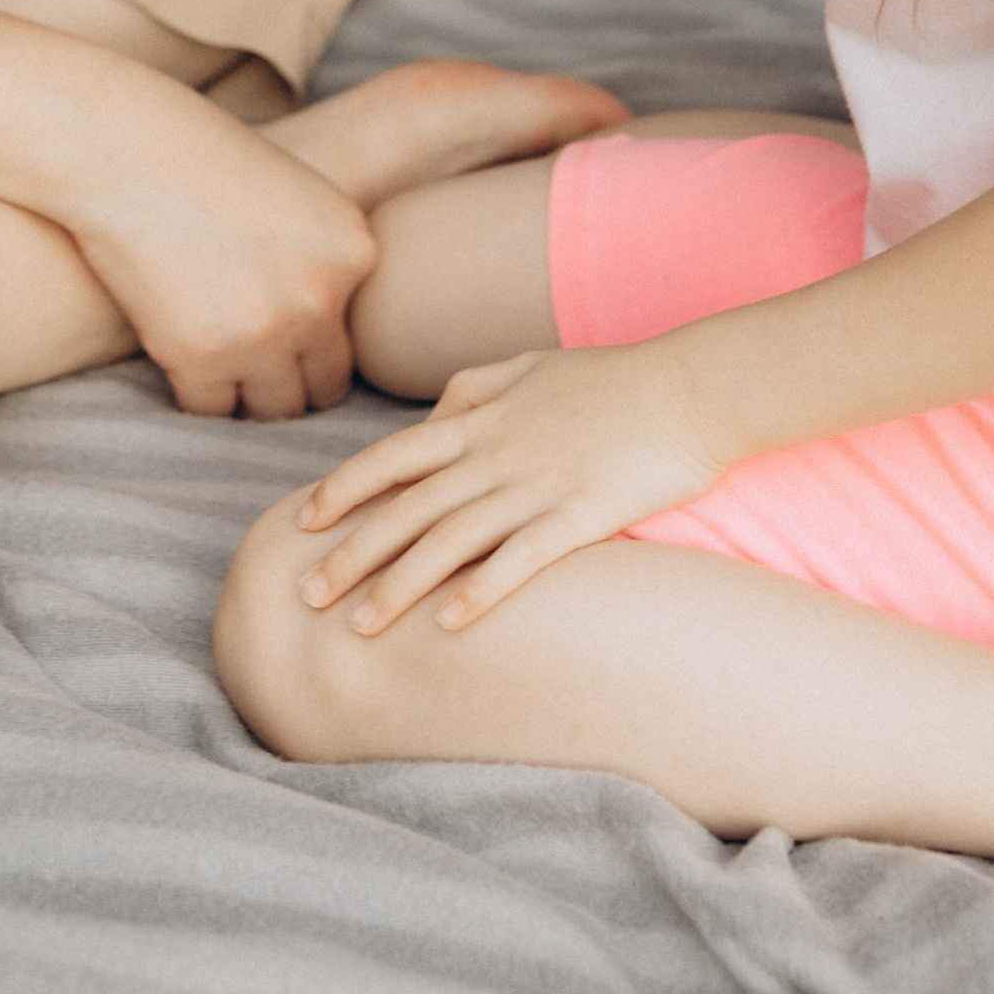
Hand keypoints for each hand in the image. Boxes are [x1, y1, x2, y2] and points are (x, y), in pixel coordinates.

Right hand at [66, 87, 378, 417]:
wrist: (124, 149)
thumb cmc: (199, 161)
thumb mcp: (294, 196)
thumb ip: (321, 262)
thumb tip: (320, 337)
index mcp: (354, 251)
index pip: (350, 340)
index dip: (309, 343)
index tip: (273, 334)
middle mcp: (322, 297)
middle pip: (321, 387)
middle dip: (285, 382)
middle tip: (244, 361)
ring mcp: (267, 332)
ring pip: (272, 410)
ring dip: (244, 396)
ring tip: (211, 362)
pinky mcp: (205, 357)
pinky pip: (212, 410)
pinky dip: (193, 391)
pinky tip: (175, 354)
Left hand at [290, 334, 728, 631]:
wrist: (690, 387)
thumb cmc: (611, 379)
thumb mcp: (530, 366)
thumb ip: (473, 389)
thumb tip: (432, 418)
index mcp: (482, 418)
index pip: (393, 456)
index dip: (344, 490)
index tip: (303, 522)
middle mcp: (497, 452)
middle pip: (408, 508)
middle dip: (352, 553)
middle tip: (305, 595)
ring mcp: (537, 484)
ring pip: (450, 541)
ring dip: (399, 585)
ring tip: (358, 627)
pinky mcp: (581, 516)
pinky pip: (520, 560)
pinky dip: (480, 592)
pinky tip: (447, 626)